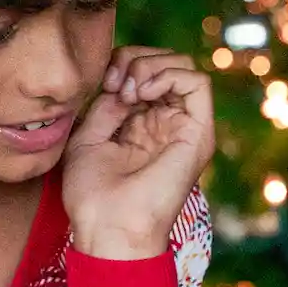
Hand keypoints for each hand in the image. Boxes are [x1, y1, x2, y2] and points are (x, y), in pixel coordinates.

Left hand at [63, 48, 214, 258]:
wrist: (108, 227)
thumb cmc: (93, 196)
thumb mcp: (89, 137)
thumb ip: (108, 104)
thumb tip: (123, 80)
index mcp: (143, 124)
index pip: (145, 71)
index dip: (123, 63)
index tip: (104, 83)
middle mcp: (167, 123)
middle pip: (166, 62)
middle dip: (136, 59)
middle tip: (116, 84)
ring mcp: (185, 127)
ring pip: (184, 66)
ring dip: (151, 65)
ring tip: (130, 90)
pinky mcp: (198, 133)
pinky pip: (198, 83)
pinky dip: (170, 74)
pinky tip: (144, 93)